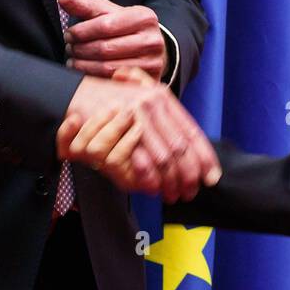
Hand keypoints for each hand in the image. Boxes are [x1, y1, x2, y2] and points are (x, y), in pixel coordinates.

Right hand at [55, 72, 220, 201]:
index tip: (211, 177)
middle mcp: (154, 102)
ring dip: (171, 180)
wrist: (77, 94)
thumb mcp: (141, 101)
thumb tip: (187, 150)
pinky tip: (153, 189)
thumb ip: (163, 121)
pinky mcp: (121, 125)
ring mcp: (137, 112)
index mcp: (163, 97)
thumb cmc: (111, 102)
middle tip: (190, 193)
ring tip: (173, 195)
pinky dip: (150, 177)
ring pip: (165, 155)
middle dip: (188, 175)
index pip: (191, 131)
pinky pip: (142, 158)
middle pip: (181, 147)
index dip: (204, 156)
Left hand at [60, 0, 166, 82]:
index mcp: (144, 17)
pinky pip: (112, 82)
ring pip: (107, 68)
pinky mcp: (146, 81)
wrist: (150, 47)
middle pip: (105, 48)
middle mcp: (152, 40)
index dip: (81, 31)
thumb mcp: (109, 12)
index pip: (105, 25)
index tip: (68, 34)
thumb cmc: (125, 27)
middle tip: (69, 48)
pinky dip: (93, 78)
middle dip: (80, 49)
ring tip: (73, 60)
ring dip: (83, 65)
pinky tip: (84, 71)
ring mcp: (152, 63)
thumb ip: (86, 5)